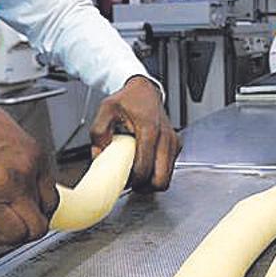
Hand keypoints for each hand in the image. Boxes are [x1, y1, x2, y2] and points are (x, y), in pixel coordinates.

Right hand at [0, 73, 58, 245]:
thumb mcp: (1, 132)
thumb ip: (14, 158)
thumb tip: (13, 175)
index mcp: (33, 153)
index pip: (50, 195)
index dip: (35, 208)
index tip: (22, 211)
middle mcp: (27, 170)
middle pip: (45, 215)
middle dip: (28, 224)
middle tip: (9, 223)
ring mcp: (9, 186)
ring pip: (31, 230)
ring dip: (14, 234)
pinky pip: (5, 233)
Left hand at [90, 76, 180, 190]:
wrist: (145, 90)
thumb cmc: (128, 99)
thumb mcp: (106, 110)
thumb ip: (99, 133)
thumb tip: (99, 156)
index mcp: (149, 129)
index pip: (144, 167)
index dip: (132, 181)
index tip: (122, 181)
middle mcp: (165, 137)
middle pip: (161, 179)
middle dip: (145, 187)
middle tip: (131, 184)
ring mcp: (173, 141)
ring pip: (167, 177)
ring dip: (151, 181)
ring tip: (137, 175)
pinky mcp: (176, 145)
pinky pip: (169, 168)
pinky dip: (157, 172)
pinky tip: (145, 165)